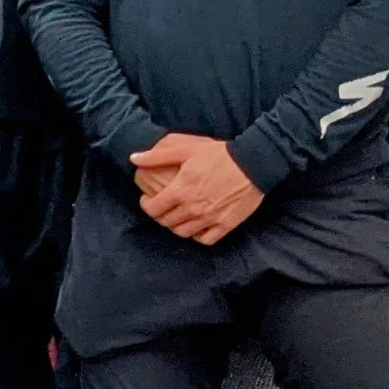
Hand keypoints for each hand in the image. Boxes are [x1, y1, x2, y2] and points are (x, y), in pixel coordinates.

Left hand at [130, 133, 263, 244]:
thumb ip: (157, 156)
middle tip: (163, 207)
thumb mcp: (186, 149)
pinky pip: (205, 239)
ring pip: (183, 233)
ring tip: (178, 216)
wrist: (254, 163)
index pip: (152, 210)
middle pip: (166, 222)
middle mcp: (193, 208)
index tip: (148, 199)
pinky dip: (197, 236)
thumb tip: (133, 159)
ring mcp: (210, 218)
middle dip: (160, 216)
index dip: (146, 205)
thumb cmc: (220, 154)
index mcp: (180, 191)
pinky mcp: (226, 225)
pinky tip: (197, 225)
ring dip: (176, 226)